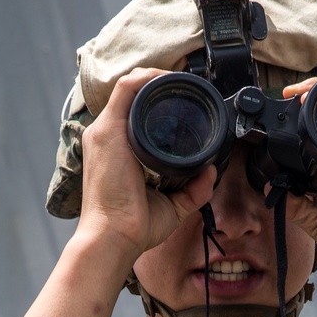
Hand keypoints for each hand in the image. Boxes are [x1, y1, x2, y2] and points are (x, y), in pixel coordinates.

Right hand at [77, 67, 217, 263]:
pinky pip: (127, 88)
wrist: (113, 238)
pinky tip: (168, 79)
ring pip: (130, 86)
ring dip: (157, 78)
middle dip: (161, 86)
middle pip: (133, 96)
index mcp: (117, 151)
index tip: (186, 104)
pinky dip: (148, 78)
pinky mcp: (107, 131)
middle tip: (190, 91)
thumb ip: (193, 190)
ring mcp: (105, 132)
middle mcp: (107, 137)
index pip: (134, 113)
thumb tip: (211, 172)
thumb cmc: (133, 228)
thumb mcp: (172, 206)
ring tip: (183, 82)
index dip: (160, 103)